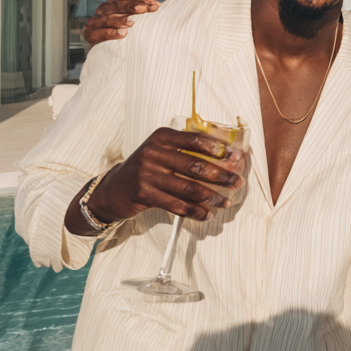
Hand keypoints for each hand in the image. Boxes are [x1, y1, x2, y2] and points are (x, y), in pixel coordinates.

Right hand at [67, 127, 247, 233]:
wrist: (114, 189)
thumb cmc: (147, 167)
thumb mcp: (162, 151)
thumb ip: (188, 150)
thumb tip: (226, 156)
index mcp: (162, 137)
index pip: (195, 139)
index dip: (218, 148)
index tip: (236, 156)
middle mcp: (153, 152)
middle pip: (195, 165)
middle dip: (221, 175)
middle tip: (237, 182)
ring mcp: (147, 174)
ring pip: (188, 187)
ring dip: (211, 196)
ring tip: (226, 201)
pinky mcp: (144, 194)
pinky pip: (176, 205)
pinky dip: (195, 211)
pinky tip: (206, 214)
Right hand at [82, 0, 159, 44]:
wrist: (99, 45)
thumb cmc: (117, 29)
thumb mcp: (127, 17)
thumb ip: (138, 10)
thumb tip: (157, 4)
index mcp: (111, 4)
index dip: (139, 0)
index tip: (155, 5)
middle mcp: (103, 11)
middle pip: (116, 5)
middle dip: (131, 7)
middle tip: (144, 9)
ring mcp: (95, 22)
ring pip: (108, 19)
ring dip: (121, 20)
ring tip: (132, 22)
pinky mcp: (91, 35)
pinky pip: (100, 33)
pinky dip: (111, 33)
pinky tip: (122, 34)